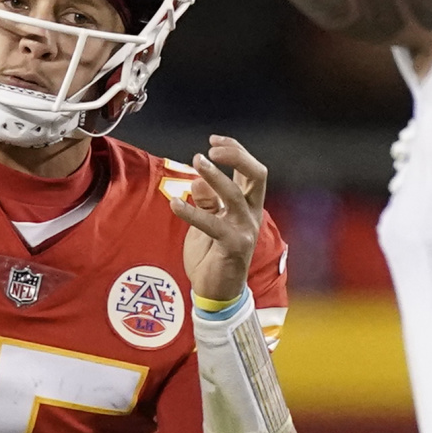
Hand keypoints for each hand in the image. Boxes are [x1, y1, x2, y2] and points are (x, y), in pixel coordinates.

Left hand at [169, 135, 268, 303]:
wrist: (217, 292)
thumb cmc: (212, 256)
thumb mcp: (206, 224)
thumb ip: (206, 203)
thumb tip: (197, 180)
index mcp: (247, 206)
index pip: (250, 170)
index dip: (235, 150)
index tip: (213, 140)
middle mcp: (251, 214)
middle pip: (257, 175)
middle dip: (237, 156)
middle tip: (210, 149)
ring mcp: (245, 230)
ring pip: (236, 195)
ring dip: (216, 176)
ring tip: (197, 162)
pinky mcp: (233, 246)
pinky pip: (212, 224)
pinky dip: (192, 212)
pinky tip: (174, 204)